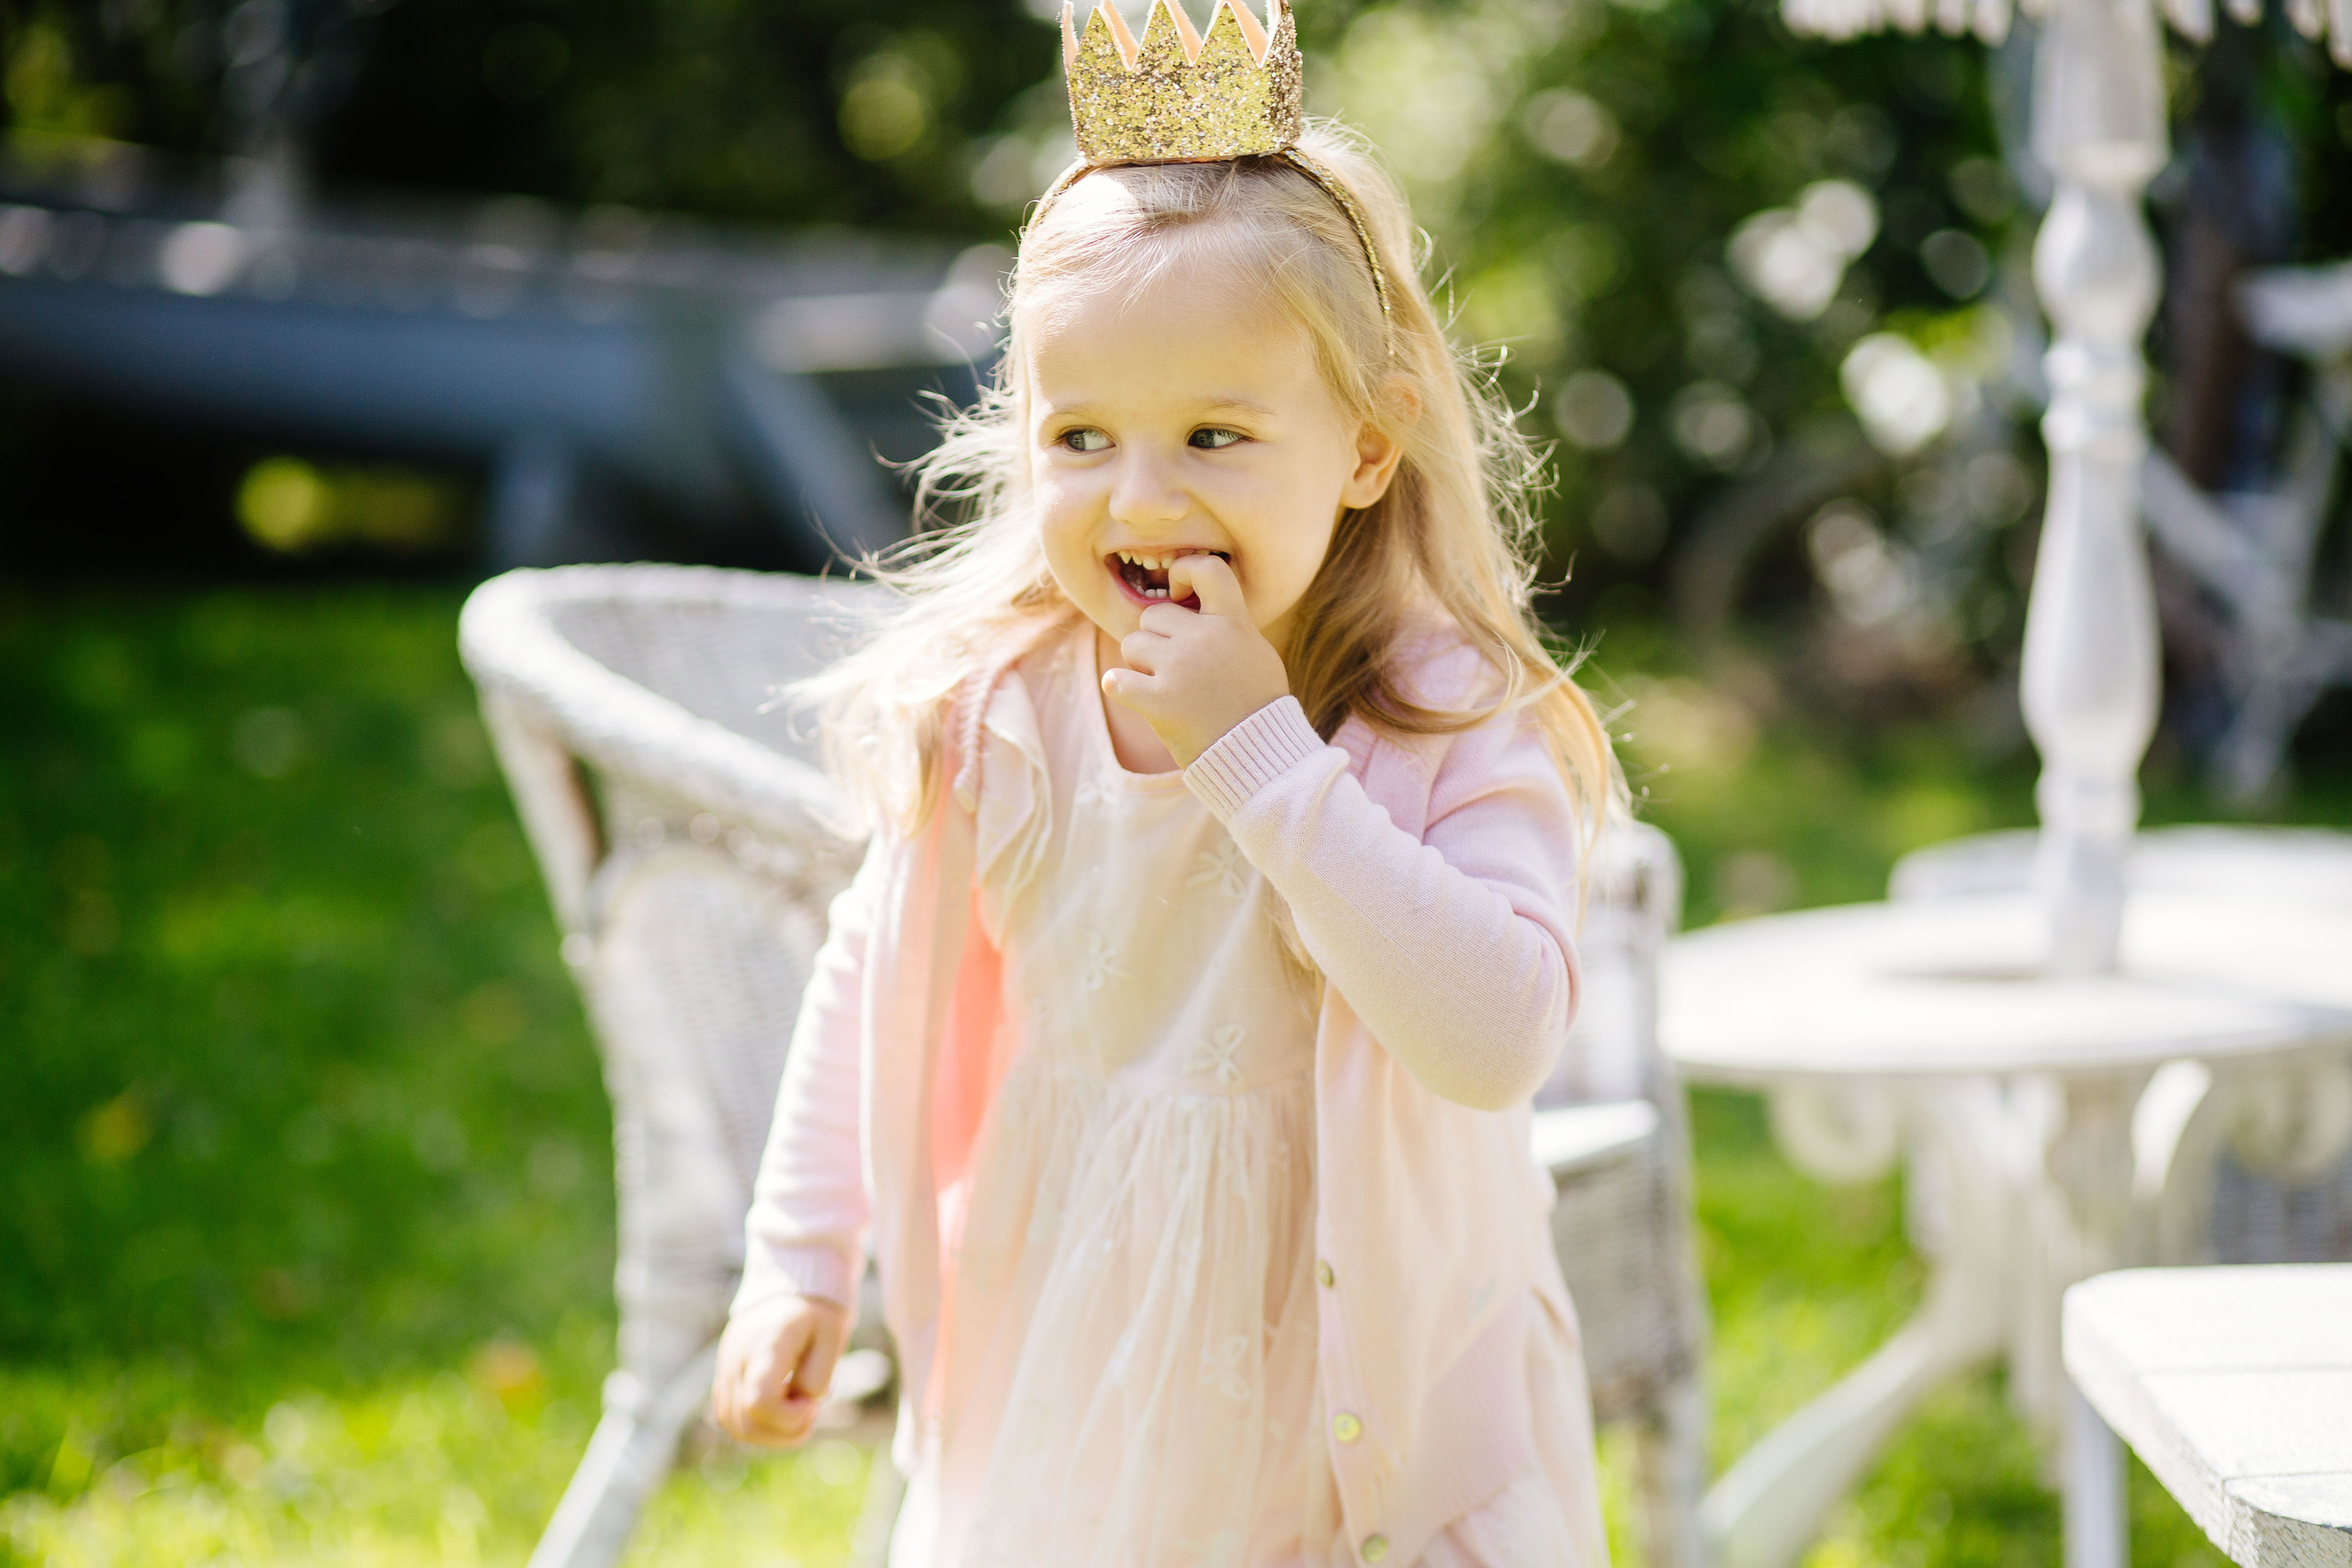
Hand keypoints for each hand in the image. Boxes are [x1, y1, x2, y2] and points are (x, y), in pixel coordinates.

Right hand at [711, 1293, 847, 1447]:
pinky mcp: (724, 1371)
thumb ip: (818, 1376)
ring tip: (795, 1412)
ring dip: (768, 1433)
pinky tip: (780, 1411)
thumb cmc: (817, 1309)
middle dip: (783, 1431)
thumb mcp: (833, 1335)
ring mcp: (726, 1365)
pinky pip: (728, 1415)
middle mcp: (739, 1356)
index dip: (789, 1418)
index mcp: (768, 1343)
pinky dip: (753, 1425)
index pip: (760, 1401)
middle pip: (745, 1421)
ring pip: (733, 1424)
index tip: (813, 1402)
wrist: (791, 1279)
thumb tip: (799, 1404)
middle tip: (810, 1410)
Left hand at [1103, 553, 1291, 766]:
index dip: (1184, 571)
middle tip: (1175, 667)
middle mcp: (1205, 638)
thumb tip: (1198, 604)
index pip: (1207, 568)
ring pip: (1132, 644)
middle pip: (1154, 614)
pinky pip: (1116, 680)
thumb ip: (1229, 625)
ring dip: (1140, 664)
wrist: (1259, 758)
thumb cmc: (1257, 706)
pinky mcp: (1159, 701)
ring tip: (1164, 686)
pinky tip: (1129, 693)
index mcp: (1233, 623)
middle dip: (1157, 638)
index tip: (1179, 592)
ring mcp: (1180, 669)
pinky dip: (1119, 686)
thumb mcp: (1257, 653)